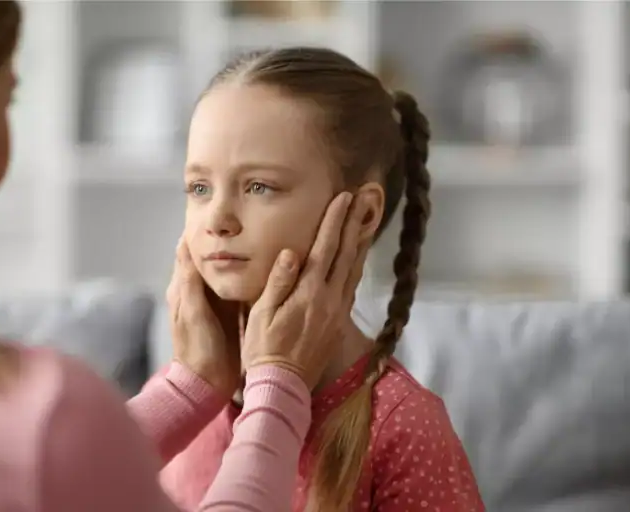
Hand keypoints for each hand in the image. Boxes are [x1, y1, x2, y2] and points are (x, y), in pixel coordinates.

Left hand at [166, 237, 242, 397]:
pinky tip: (258, 267)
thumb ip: (190, 281)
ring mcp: (214, 302)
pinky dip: (243, 275)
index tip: (210, 213)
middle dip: (219, 241)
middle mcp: (197, 292)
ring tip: (252, 237)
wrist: (207, 382)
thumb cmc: (197, 347)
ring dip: (234, 257)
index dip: (196, 234)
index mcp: (183, 289)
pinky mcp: (228, 313)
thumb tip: (185, 245)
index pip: (186, 253)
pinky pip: (235, 287)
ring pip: (223, 271)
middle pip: (207, 258)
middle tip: (239, 221)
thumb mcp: (192, 312)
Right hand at [242, 192, 370, 389]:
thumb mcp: (261, 315)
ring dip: (360, 242)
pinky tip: (358, 257)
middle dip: (355, 223)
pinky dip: (357, 266)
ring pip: (354, 270)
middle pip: (346, 254)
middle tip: (365, 197)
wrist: (283, 385)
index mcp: (309, 294)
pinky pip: (352, 286)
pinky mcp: (339, 322)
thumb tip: (291, 252)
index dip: (334, 222)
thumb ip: (277, 283)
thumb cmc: (264, 349)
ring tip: (367, 219)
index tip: (343, 198)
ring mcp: (337, 312)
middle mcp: (329, 300)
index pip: (325, 249)